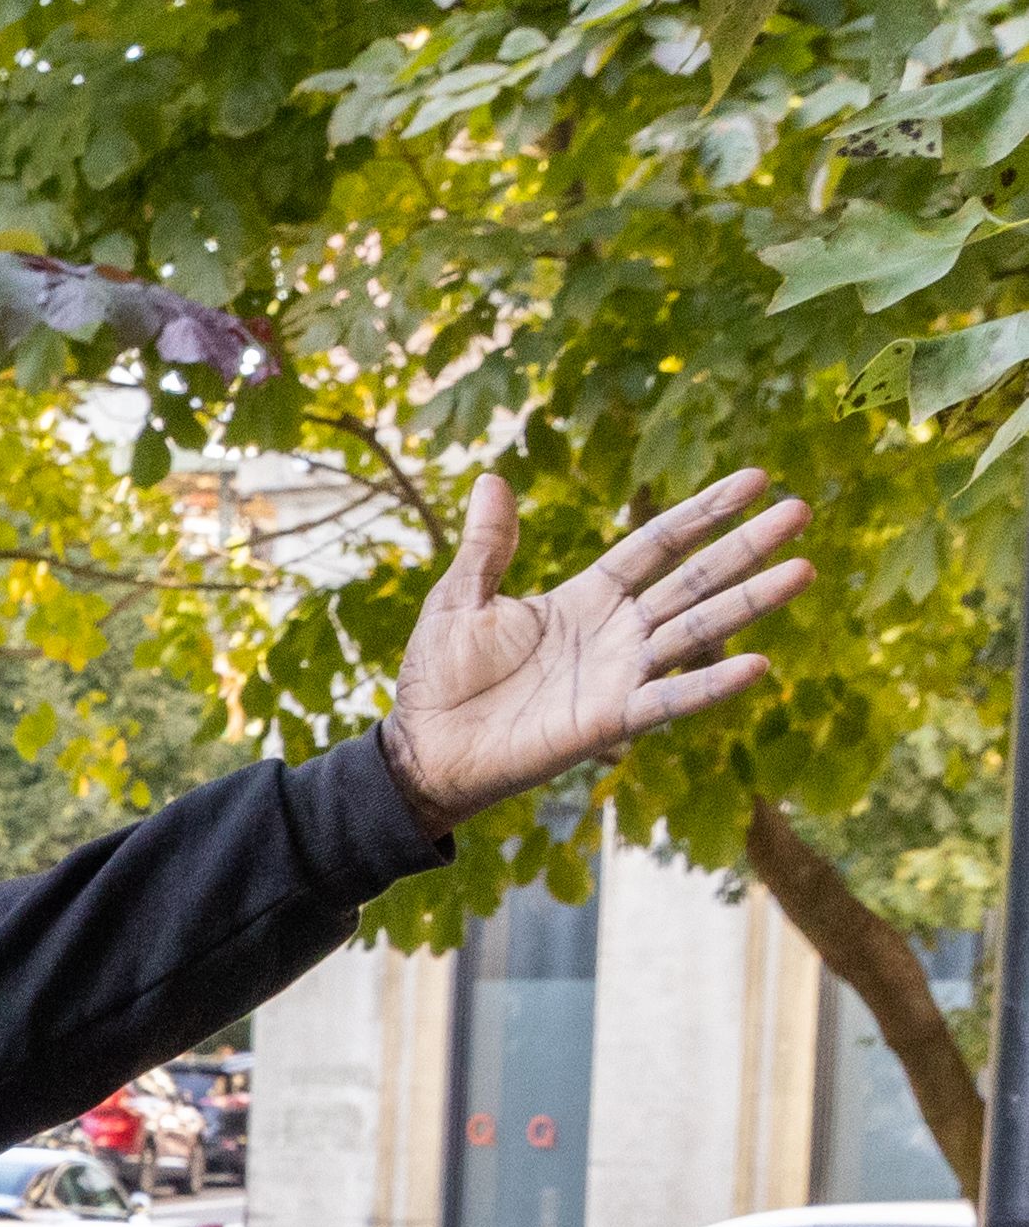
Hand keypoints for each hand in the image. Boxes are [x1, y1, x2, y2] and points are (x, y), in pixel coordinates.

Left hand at [381, 470, 810, 821]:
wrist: (422, 749)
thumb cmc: (439, 678)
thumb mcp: (460, 598)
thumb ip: (487, 545)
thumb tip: (491, 477)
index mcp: (587, 596)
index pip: (658, 544)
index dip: (703, 512)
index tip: (756, 479)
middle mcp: (616, 631)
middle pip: (694, 579)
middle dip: (746, 546)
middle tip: (802, 510)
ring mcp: (619, 674)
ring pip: (697, 630)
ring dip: (750, 602)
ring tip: (804, 570)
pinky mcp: (610, 721)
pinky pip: (670, 699)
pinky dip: (712, 685)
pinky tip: (758, 664)